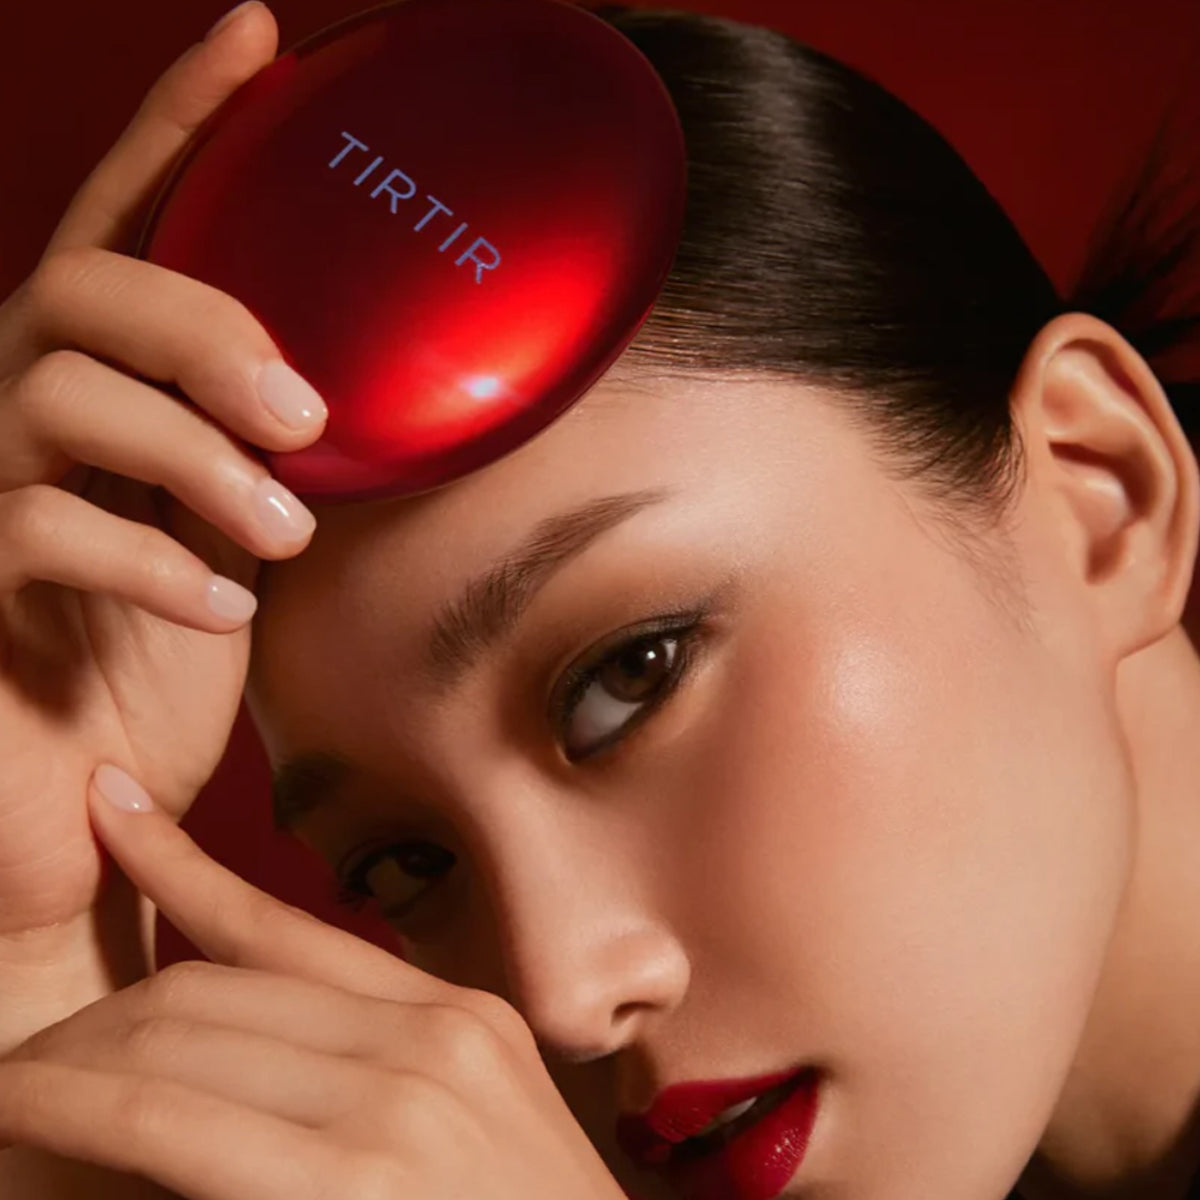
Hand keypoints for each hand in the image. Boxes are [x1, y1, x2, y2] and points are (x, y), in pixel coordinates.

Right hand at [0, 0, 319, 972]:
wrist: (88, 799)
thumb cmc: (165, 660)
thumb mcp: (236, 532)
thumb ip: (264, 452)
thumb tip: (362, 397)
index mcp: (100, 386)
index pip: (126, 223)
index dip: (182, 121)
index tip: (261, 35)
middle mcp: (19, 408)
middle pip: (78, 290)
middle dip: (200, 328)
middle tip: (304, 410)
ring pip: (54, 395)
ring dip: (195, 455)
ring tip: (282, 529)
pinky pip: (44, 533)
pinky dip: (155, 564)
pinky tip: (226, 603)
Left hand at [0, 768, 627, 1199]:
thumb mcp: (475, 1133)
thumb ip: (378, 1078)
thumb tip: (245, 1061)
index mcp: (454, 1019)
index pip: (284, 925)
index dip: (181, 863)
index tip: (111, 811)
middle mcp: (428, 1039)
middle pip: (211, 985)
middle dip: (100, 1014)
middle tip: (31, 1048)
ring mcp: (394, 1107)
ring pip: (180, 1037)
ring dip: (73, 1060)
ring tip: (16, 1083)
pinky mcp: (349, 1181)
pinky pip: (170, 1124)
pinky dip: (80, 1109)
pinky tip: (28, 1108)